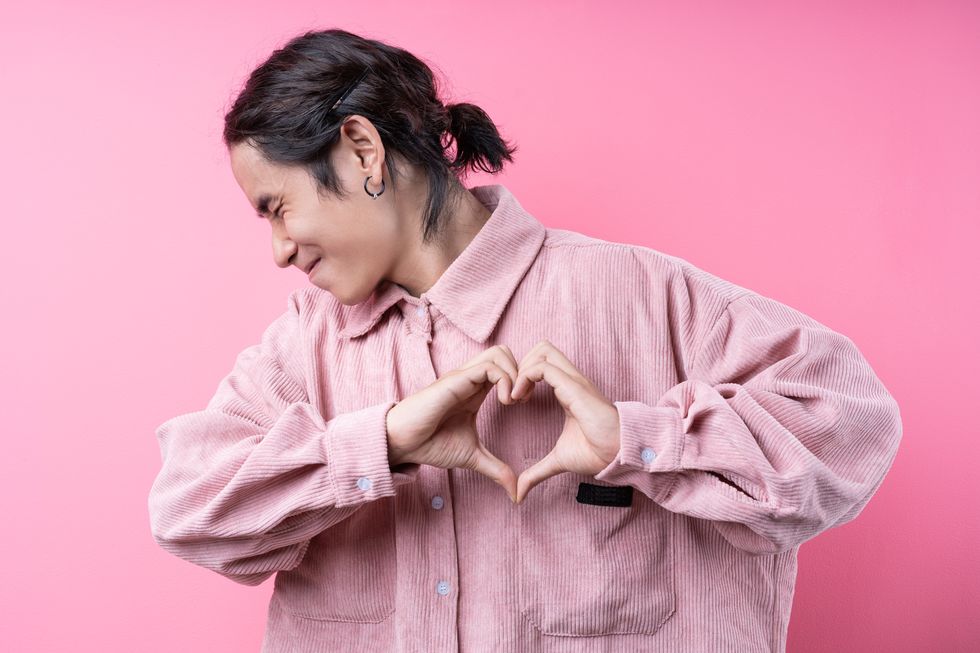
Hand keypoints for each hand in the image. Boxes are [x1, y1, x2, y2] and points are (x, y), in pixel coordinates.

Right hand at [386, 345, 521, 501]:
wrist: (403, 443)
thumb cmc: (431, 444)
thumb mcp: (472, 457)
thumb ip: (495, 469)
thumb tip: (515, 492)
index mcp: (476, 391)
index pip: (505, 368)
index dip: (521, 382)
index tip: (523, 404)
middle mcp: (471, 379)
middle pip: (504, 352)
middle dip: (523, 371)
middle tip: (522, 399)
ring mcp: (464, 377)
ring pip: (499, 353)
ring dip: (515, 374)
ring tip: (514, 400)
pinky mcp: (457, 380)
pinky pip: (489, 367)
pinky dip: (505, 380)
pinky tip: (505, 402)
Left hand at [510, 339, 621, 503]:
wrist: (618, 454)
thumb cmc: (596, 453)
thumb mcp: (558, 460)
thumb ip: (537, 471)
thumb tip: (519, 493)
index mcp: (567, 390)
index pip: (542, 364)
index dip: (523, 376)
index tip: (514, 401)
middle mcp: (570, 380)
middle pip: (542, 348)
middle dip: (521, 364)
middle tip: (513, 393)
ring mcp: (573, 380)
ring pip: (542, 350)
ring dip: (522, 369)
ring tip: (515, 396)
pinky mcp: (573, 386)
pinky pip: (543, 367)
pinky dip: (525, 377)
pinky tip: (519, 399)